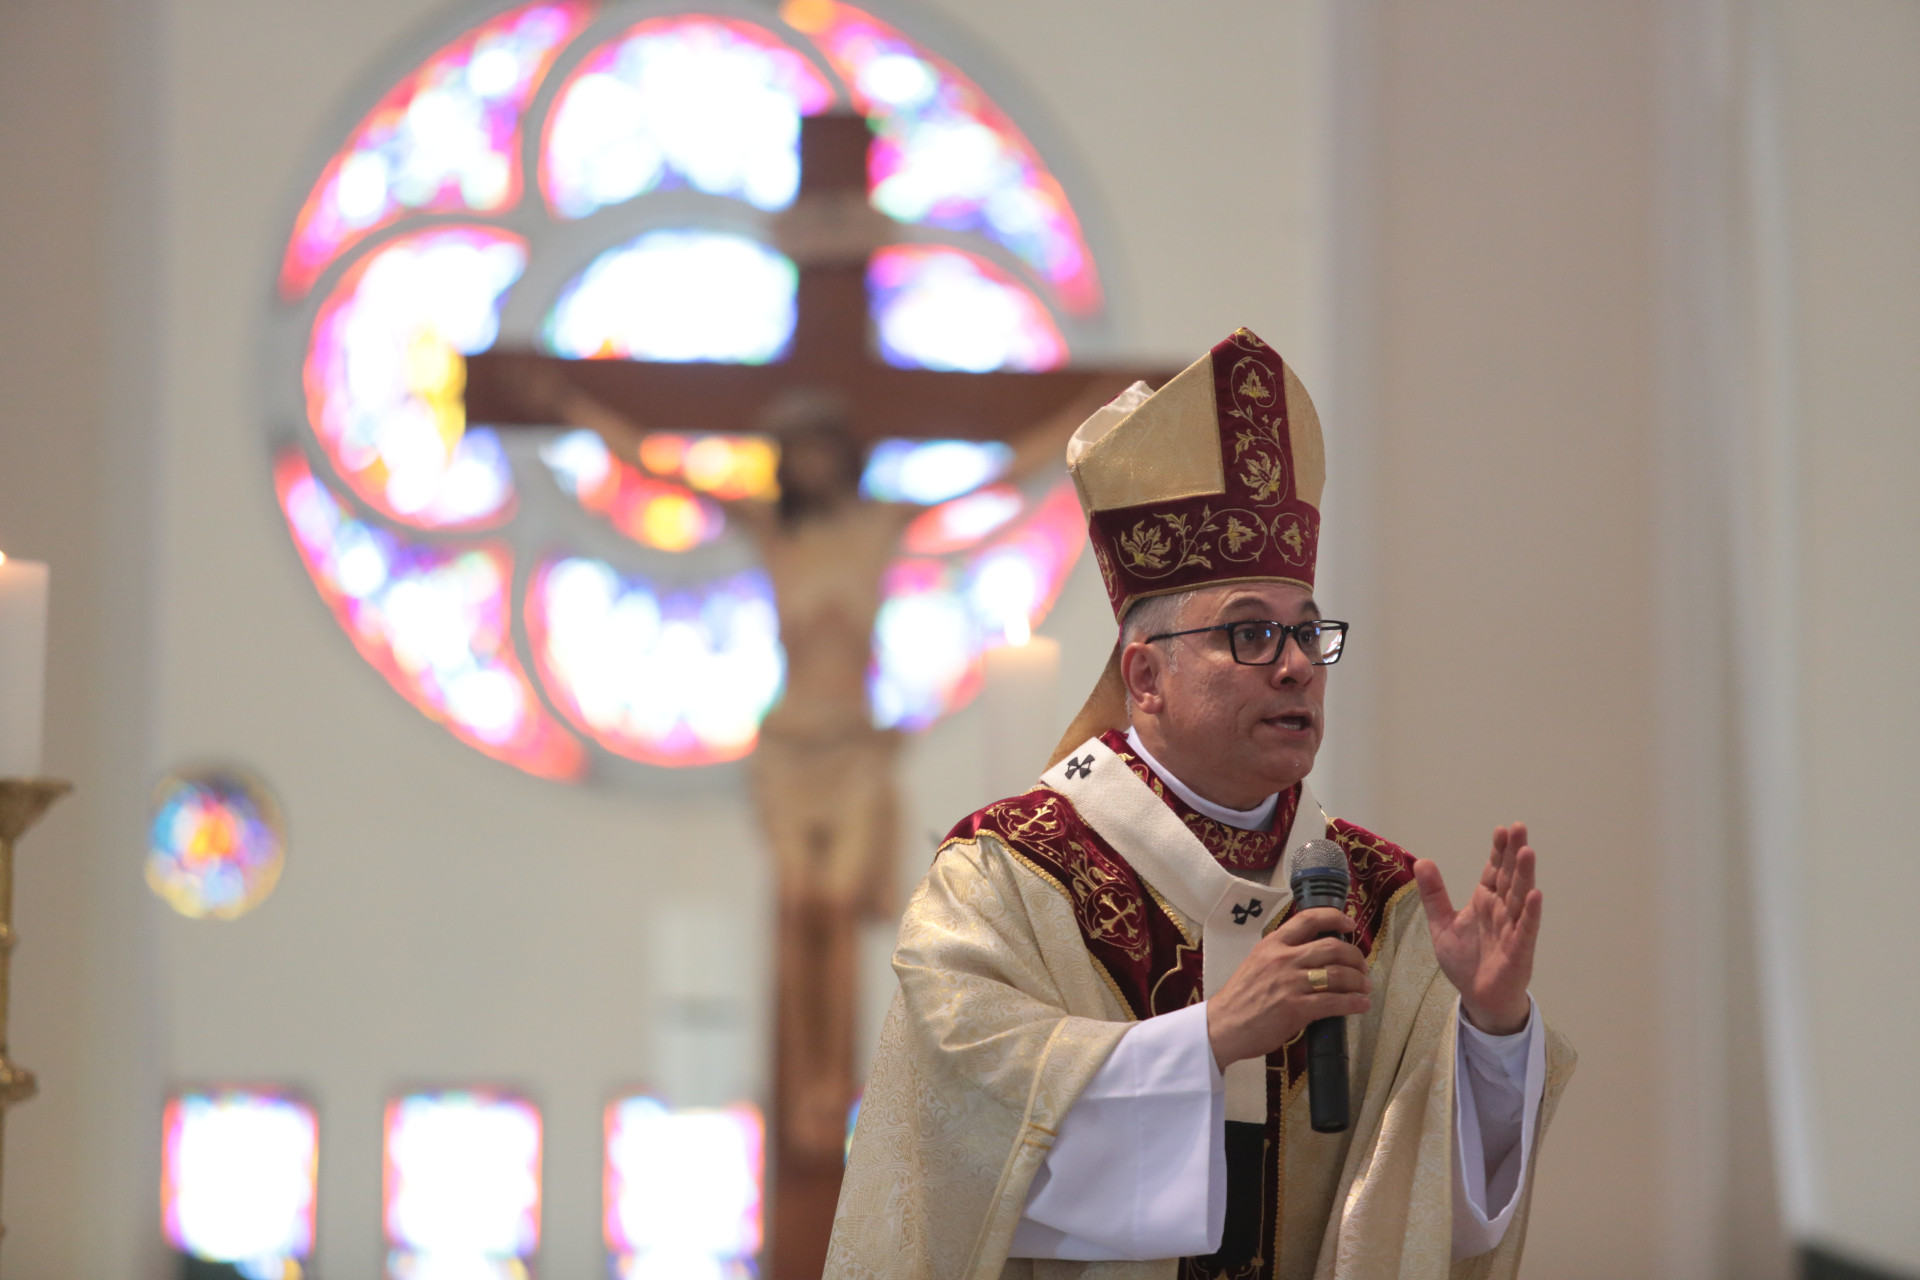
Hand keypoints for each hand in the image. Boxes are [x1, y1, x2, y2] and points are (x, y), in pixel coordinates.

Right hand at [1206, 908, 1371, 1069]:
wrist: (1223, 1025)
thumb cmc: (1240, 997)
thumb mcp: (1257, 962)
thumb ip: (1282, 955)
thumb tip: (1315, 955)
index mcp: (1273, 944)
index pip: (1308, 919)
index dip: (1335, 918)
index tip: (1350, 925)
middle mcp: (1283, 958)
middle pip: (1332, 947)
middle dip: (1355, 956)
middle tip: (1362, 966)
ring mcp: (1290, 983)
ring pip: (1338, 974)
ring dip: (1359, 981)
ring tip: (1365, 987)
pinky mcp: (1296, 1008)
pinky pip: (1335, 1002)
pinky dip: (1354, 1003)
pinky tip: (1361, 1005)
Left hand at [1413, 824, 1542, 1035]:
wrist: (1478, 996)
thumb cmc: (1465, 960)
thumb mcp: (1441, 924)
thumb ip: (1433, 894)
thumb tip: (1422, 861)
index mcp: (1484, 902)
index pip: (1493, 871)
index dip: (1498, 851)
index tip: (1502, 829)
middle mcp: (1501, 910)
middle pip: (1509, 877)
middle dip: (1514, 853)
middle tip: (1520, 827)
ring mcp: (1512, 928)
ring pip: (1520, 897)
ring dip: (1524, 875)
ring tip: (1528, 851)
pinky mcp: (1519, 949)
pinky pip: (1526, 928)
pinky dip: (1531, 912)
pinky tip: (1536, 894)